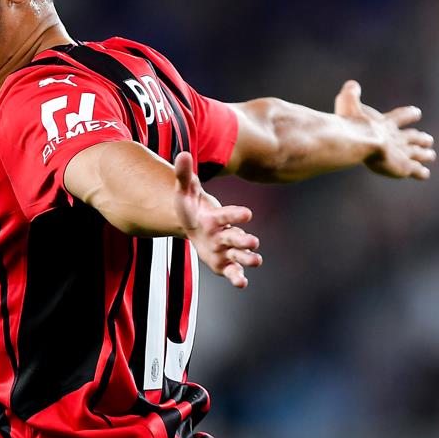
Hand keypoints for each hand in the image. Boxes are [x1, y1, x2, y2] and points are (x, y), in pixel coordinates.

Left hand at [174, 152, 261, 287]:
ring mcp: (225, 249)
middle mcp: (224, 233)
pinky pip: (231, 271)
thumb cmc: (190, 207)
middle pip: (236, 236)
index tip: (247, 213)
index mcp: (216, 216)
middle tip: (253, 242)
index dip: (235, 214)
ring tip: (256, 261)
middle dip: (244, 239)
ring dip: (247, 258)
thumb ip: (184, 174)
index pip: (227, 215)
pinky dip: (237, 277)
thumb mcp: (184, 191)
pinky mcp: (222, 263)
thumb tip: (182, 154)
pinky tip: (242, 283)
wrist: (191, 223)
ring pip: (239, 254)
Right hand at [334, 80, 435, 179]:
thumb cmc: (351, 123)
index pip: (401, 116)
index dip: (409, 114)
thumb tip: (351, 84)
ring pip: (418, 153)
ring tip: (431, 155)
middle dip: (420, 138)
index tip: (417, 112)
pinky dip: (421, 171)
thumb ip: (350, 94)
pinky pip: (416, 171)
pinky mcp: (403, 167)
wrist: (360, 142)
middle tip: (428, 139)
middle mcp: (397, 137)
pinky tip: (424, 173)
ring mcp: (402, 152)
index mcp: (385, 123)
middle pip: (413, 137)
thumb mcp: (347, 103)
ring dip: (425, 154)